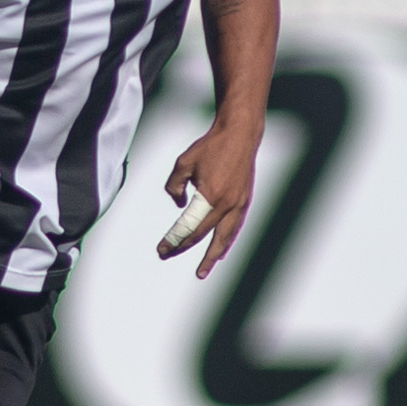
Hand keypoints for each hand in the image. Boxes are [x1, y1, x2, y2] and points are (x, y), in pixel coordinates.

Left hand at [163, 122, 263, 280]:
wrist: (240, 135)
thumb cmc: (210, 147)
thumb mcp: (183, 163)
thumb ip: (174, 186)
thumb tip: (178, 206)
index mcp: (210, 196)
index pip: (188, 226)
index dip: (174, 240)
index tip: (161, 249)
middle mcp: (227, 204)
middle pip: (205, 236)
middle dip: (185, 248)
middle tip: (170, 257)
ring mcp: (239, 204)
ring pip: (225, 237)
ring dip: (213, 255)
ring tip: (203, 270)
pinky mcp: (245, 201)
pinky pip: (234, 228)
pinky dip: (227, 242)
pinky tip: (221, 250)